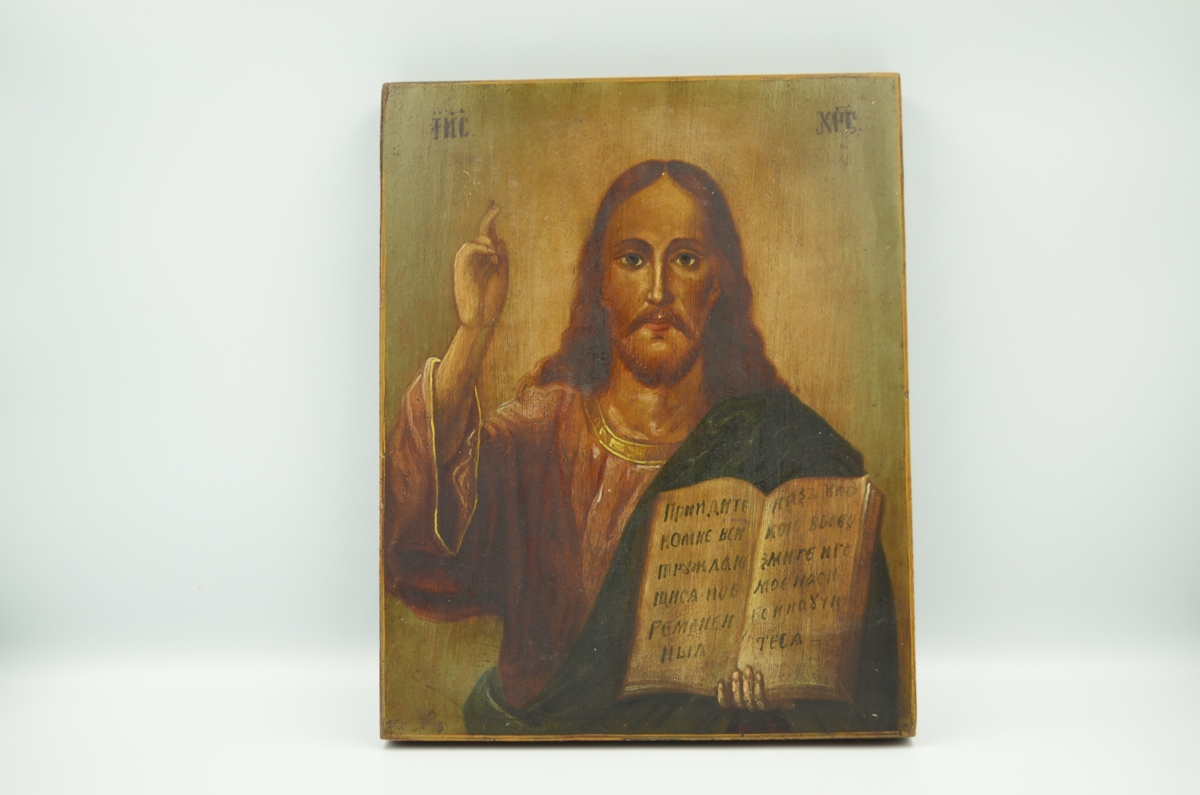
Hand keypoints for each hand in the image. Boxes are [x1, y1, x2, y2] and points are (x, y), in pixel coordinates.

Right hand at [453, 201, 508, 328]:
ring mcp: (469, 262)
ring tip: (495, 254)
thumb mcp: (503, 277)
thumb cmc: (492, 302)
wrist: (480, 320)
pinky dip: (479, 248)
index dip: (491, 219)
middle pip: (483, 233)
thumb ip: (502, 259)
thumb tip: (499, 240)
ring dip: (486, 241)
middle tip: (498, 207)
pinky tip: (490, 254)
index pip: (490, 235)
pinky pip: (467, 249)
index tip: (496, 204)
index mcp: (488, 260)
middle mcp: (478, 258)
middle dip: (489, 219)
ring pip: (475, 240)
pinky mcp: (461, 268)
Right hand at [716, 666, 772, 710]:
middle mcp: (744, 706)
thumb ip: (735, 675)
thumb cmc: (756, 681)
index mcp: (736, 701)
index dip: (722, 695)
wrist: (777, 693)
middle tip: (736, 671)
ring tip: (748, 668)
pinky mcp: (765, 705)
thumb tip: (727, 664)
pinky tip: (759, 673)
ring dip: (747, 681)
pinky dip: (759, 684)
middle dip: (736, 684)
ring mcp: (754, 707)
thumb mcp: (744, 678)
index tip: (721, 682)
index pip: (725, 703)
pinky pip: (760, 696)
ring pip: (748, 696)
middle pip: (737, 698)